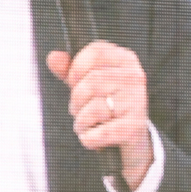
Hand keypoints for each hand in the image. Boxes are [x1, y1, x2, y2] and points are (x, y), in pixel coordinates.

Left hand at [47, 41, 154, 188]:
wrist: (132, 137)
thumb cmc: (108, 105)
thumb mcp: (89, 84)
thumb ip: (70, 70)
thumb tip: (53, 57)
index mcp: (125, 60)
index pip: (96, 52)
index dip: (76, 68)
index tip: (75, 83)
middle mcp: (134, 78)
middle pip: (91, 82)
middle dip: (76, 101)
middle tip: (78, 110)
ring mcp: (136, 102)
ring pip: (93, 109)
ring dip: (80, 123)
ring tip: (85, 125)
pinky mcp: (133, 128)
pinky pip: (99, 133)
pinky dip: (88, 139)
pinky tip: (92, 137)